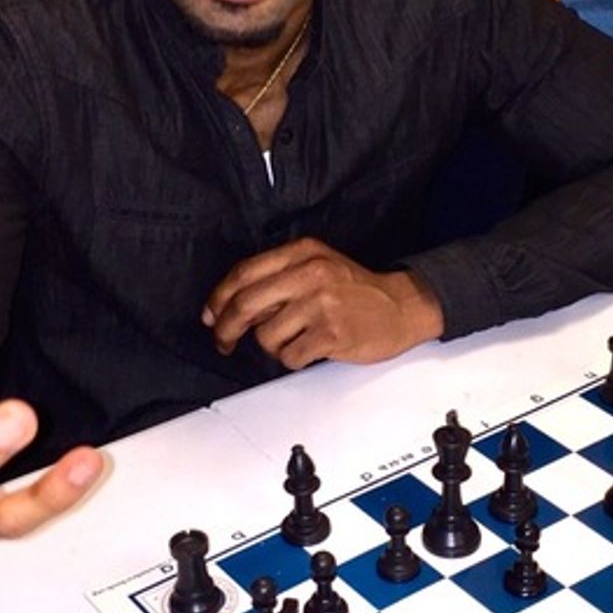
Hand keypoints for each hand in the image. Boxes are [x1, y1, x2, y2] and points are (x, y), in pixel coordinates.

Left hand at [202, 239, 443, 369]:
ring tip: (296, 340)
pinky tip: (311, 349)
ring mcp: (321, 303)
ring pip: (266, 336)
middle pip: (245, 303)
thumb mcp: (318, 266)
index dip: (218, 298)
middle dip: (226, 328)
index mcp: (302, 253)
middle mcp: (310, 273)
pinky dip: (294, 359)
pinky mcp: (331, 333)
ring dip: (273, 347)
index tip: (211, 315)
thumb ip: (278, 278)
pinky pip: (290, 356)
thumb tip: (230, 307)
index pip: (243, 273)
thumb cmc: (356, 291)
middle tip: (224, 341)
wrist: (401, 306)